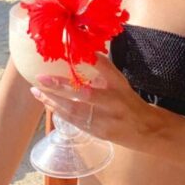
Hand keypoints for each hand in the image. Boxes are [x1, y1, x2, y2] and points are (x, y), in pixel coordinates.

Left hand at [30, 54, 160, 147]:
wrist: (147, 130)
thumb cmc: (129, 101)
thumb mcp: (120, 81)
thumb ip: (103, 67)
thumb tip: (85, 49)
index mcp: (117, 90)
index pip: (94, 81)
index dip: (71, 78)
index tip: (55, 67)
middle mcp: (111, 107)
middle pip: (80, 99)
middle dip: (58, 90)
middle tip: (39, 81)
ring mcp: (104, 123)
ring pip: (74, 113)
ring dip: (53, 103)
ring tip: (37, 93)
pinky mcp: (99, 135)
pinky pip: (76, 123)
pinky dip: (61, 114)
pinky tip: (49, 106)